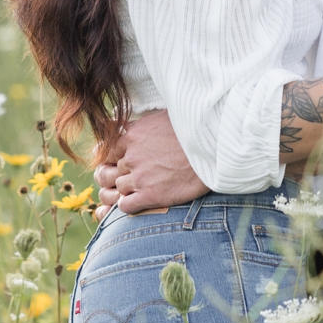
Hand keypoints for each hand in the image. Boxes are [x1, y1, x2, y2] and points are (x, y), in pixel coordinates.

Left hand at [90, 110, 208, 219]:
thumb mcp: (160, 117)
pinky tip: (139, 202)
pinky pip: (125, 205)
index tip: (123, 164)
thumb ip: (139, 124)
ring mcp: (139, 177)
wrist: (213, 150)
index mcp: (131, 136)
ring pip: (117, 189)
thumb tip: (119, 120)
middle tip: (126, 180)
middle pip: (110, 171)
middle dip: (116, 177)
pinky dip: (128, 206)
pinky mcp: (150, 195)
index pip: (108, 152)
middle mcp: (131, 156)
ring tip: (135, 191)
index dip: (115, 160)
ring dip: (123, 192)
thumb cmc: (191, 132)